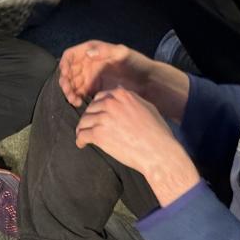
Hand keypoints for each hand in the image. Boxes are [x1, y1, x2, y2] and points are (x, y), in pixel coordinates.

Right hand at [58, 40, 152, 107]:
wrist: (147, 82)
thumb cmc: (136, 64)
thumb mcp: (122, 54)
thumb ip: (105, 51)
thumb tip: (88, 53)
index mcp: (92, 51)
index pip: (71, 55)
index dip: (65, 64)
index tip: (64, 73)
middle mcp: (87, 63)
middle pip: (68, 71)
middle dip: (65, 81)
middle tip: (68, 91)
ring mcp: (89, 76)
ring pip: (71, 83)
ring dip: (69, 91)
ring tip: (73, 100)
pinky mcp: (93, 88)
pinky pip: (79, 92)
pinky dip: (75, 97)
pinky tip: (78, 102)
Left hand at [75, 88, 198, 203]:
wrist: (158, 152)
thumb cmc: (157, 132)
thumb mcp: (148, 107)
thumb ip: (131, 98)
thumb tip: (120, 88)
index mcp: (122, 95)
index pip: (100, 97)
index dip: (96, 107)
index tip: (96, 114)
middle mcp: (110, 104)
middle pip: (90, 109)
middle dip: (89, 118)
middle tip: (88, 126)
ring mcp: (103, 118)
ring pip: (84, 121)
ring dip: (82, 128)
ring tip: (82, 135)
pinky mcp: (98, 134)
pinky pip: (82, 135)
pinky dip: (80, 140)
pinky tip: (81, 144)